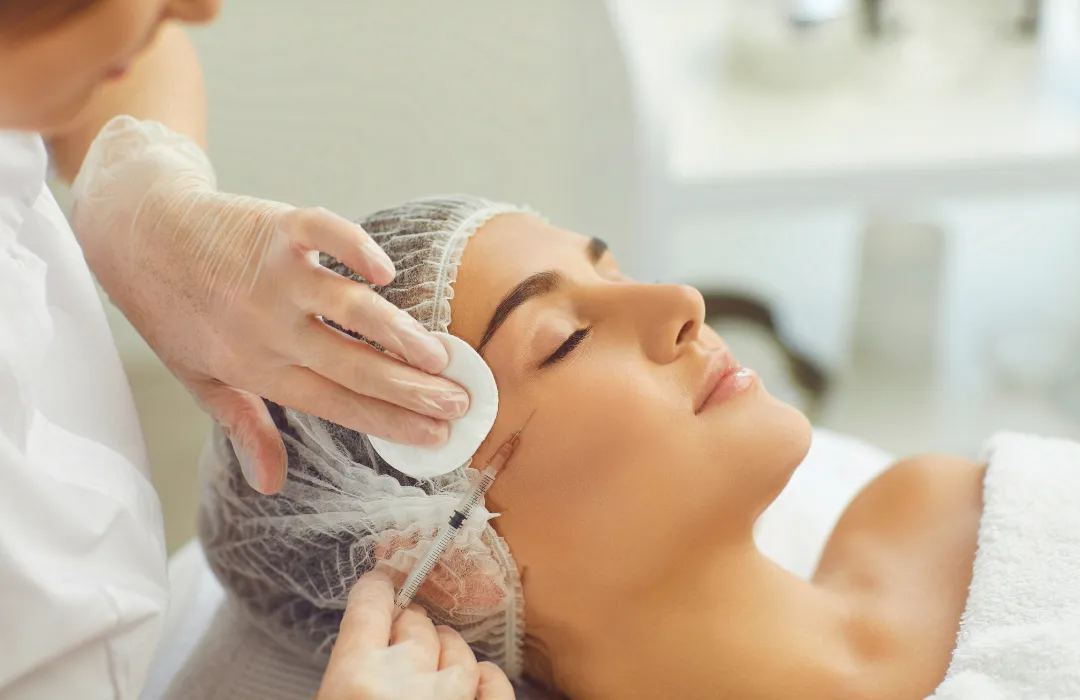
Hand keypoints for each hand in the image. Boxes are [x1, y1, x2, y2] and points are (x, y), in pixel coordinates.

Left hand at [71, 117, 469, 492]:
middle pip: (352, 366)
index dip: (390, 422)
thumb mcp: (201, 381)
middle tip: (461, 402)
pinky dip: (353, 247)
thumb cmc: (175, 311)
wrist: (137, 236)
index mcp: (259, 370)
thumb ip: (245, 428)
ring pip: (346, 310)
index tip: (438, 434)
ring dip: (396, 333)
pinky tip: (384, 271)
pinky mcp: (276, 230)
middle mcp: (270, 330)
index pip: (337, 405)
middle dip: (411, 389)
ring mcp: (274, 279)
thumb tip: (270, 484)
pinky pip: (322, 234)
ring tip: (439, 355)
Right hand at [316, 571, 514, 699]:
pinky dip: (486, 678)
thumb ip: (345, 674)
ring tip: (436, 658)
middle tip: (406, 630)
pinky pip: (494, 685)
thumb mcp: (329, 699)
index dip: (376, 590)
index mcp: (355, 679)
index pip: (369, 606)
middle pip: (415, 625)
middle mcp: (406, 684)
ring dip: (447, 649)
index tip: (380, 582)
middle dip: (411, 624)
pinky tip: (476, 679)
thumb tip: (362, 650)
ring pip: (458, 650)